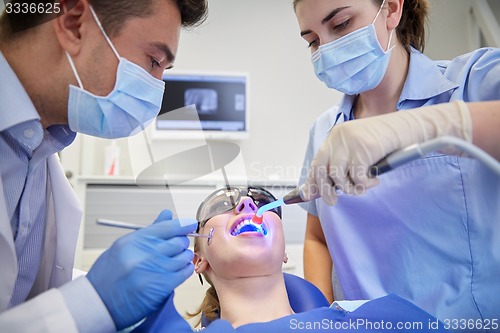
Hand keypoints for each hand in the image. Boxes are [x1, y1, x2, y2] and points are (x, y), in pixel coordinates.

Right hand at [87, 210, 196, 329]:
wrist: (99, 302)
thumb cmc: (109, 274)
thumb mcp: (124, 246)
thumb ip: (149, 231)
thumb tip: (168, 215)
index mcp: (135, 240)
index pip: (167, 227)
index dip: (183, 224)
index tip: (190, 224)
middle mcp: (145, 254)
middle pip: (178, 241)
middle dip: (181, 242)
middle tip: (177, 246)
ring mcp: (155, 270)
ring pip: (183, 257)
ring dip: (183, 257)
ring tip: (176, 260)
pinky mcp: (162, 286)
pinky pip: (184, 272)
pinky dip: (184, 269)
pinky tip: (178, 270)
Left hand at [304, 101, 471, 204]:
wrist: (409, 128)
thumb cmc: (386, 142)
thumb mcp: (359, 151)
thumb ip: (343, 164)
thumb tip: (326, 188)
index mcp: (335, 136)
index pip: (317, 161)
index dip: (312, 181)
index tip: (309, 195)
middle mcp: (339, 137)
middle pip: (321, 169)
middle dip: (325, 190)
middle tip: (333, 201)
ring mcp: (350, 141)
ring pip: (338, 176)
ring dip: (350, 188)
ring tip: (363, 187)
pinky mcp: (363, 148)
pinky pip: (356, 177)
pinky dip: (364, 184)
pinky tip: (374, 180)